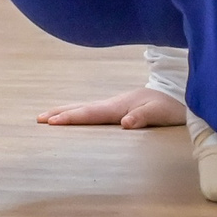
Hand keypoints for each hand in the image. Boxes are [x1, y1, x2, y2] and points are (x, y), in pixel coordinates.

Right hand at [37, 85, 185, 128]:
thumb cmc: (170, 106)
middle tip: (38, 119)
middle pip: (82, 108)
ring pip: (85, 107)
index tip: (51, 122)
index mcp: (119, 106)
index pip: (90, 113)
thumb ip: (143, 117)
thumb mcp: (160, 113)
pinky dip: (78, 112)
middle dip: (60, 113)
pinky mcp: (118, 108)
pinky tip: (74, 116)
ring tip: (47, 117)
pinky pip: (92, 111)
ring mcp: (114, 104)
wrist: (178, 94)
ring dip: (65, 111)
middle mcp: (113, 104)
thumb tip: (125, 123)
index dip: (70, 118)